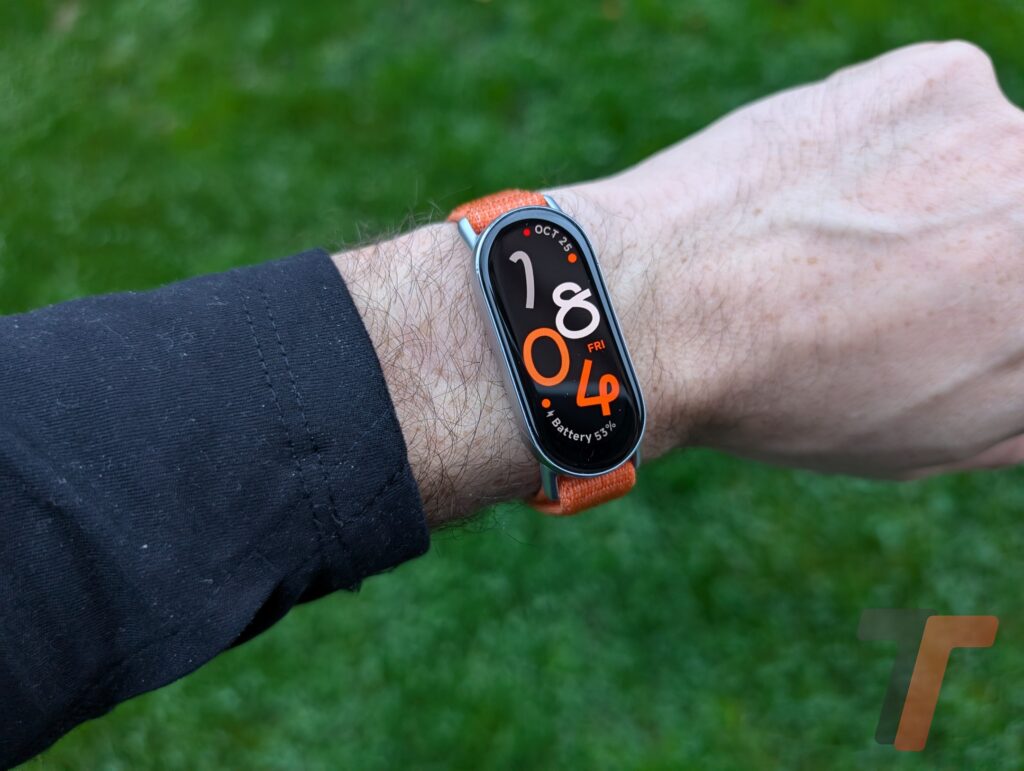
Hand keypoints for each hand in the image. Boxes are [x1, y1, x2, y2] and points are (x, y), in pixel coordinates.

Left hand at [337, 41, 1023, 524]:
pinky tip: (819, 190)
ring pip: (990, 166)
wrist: (660, 306)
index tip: (942, 315)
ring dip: (943, 198)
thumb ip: (1020, 399)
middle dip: (983, 254)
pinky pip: (939, 114)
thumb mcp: (930, 437)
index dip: (986, 311)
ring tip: (841, 242)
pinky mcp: (940, 77)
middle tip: (897, 280)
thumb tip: (1023, 356)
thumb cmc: (790, 394)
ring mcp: (1007, 136)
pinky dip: (894, 147)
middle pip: (1022, 224)